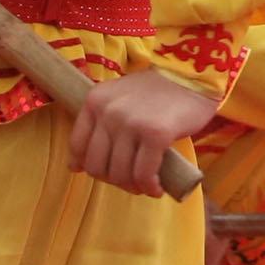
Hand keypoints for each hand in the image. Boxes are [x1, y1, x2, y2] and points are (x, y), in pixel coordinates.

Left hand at [70, 68, 226, 196]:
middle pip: (96, 165)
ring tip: (146, 185)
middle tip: (132, 181)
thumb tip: (74, 166)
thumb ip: (98, 127)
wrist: (190, 76)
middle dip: (114, 181)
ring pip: (120, 174)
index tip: (108, 172)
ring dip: (133, 187)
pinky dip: (149, 188)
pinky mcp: (155, 134)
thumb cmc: (156, 91)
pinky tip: (156, 188)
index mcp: (94, 100)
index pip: (77, 146)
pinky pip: (143, 174)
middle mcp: (108, 111)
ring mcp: (130, 122)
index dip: (90, 167)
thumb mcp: (118, 100)